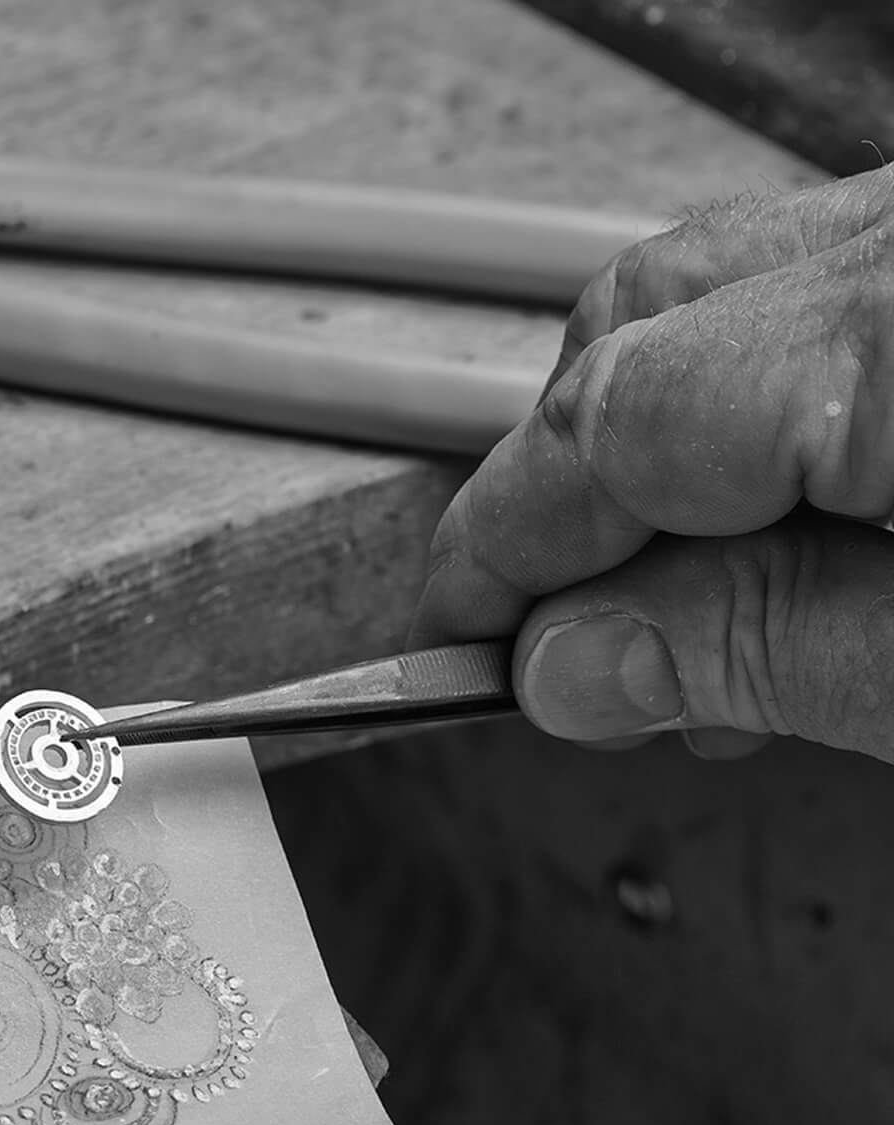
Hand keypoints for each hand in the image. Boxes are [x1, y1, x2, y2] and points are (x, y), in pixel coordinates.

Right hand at [411, 169, 893, 761]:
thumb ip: (765, 650)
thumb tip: (572, 662)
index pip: (618, 417)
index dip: (507, 545)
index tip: (463, 646)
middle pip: (650, 318)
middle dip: (573, 486)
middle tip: (568, 642)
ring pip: (735, 290)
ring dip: (667, 448)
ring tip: (698, 613)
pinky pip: (833, 293)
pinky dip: (774, 408)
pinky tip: (799, 528)